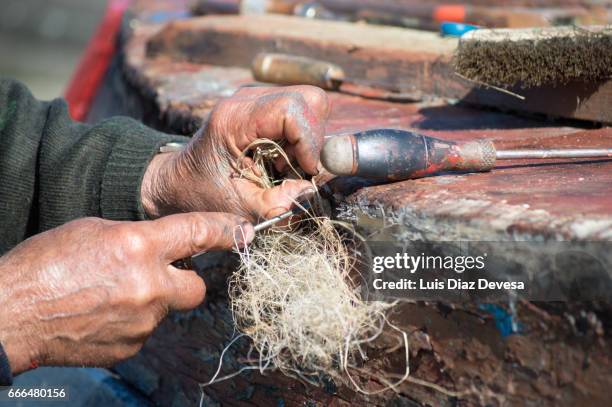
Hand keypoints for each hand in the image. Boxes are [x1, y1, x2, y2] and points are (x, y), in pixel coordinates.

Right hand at [0, 213, 252, 373]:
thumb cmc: (45, 265)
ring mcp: (142, 321)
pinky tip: (101, 315)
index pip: (199, 233)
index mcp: (139, 246)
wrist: (11, 314)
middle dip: (184, 281)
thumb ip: (138, 238)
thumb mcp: (94, 231)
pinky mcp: (131, 346)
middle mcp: (149, 285)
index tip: (244, 233)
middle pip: (197, 288)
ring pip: (165, 309)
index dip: (227, 231)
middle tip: (160, 276)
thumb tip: (162, 247)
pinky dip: (131, 322)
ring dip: (149, 301)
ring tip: (109, 295)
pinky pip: (144, 330)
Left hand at [141, 85, 329, 220]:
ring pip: (310, 105)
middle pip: (309, 99)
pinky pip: (301, 114)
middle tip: (296, 168)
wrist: (178, 182)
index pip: (292, 109)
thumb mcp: (240, 208)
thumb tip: (310, 190)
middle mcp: (247, 100)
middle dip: (313, 138)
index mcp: (234, 119)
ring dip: (308, 140)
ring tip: (284, 166)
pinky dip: (300, 139)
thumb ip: (278, 204)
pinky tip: (280, 159)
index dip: (309, 141)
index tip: (305, 170)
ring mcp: (257, 99)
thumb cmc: (203, 194)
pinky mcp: (264, 107)